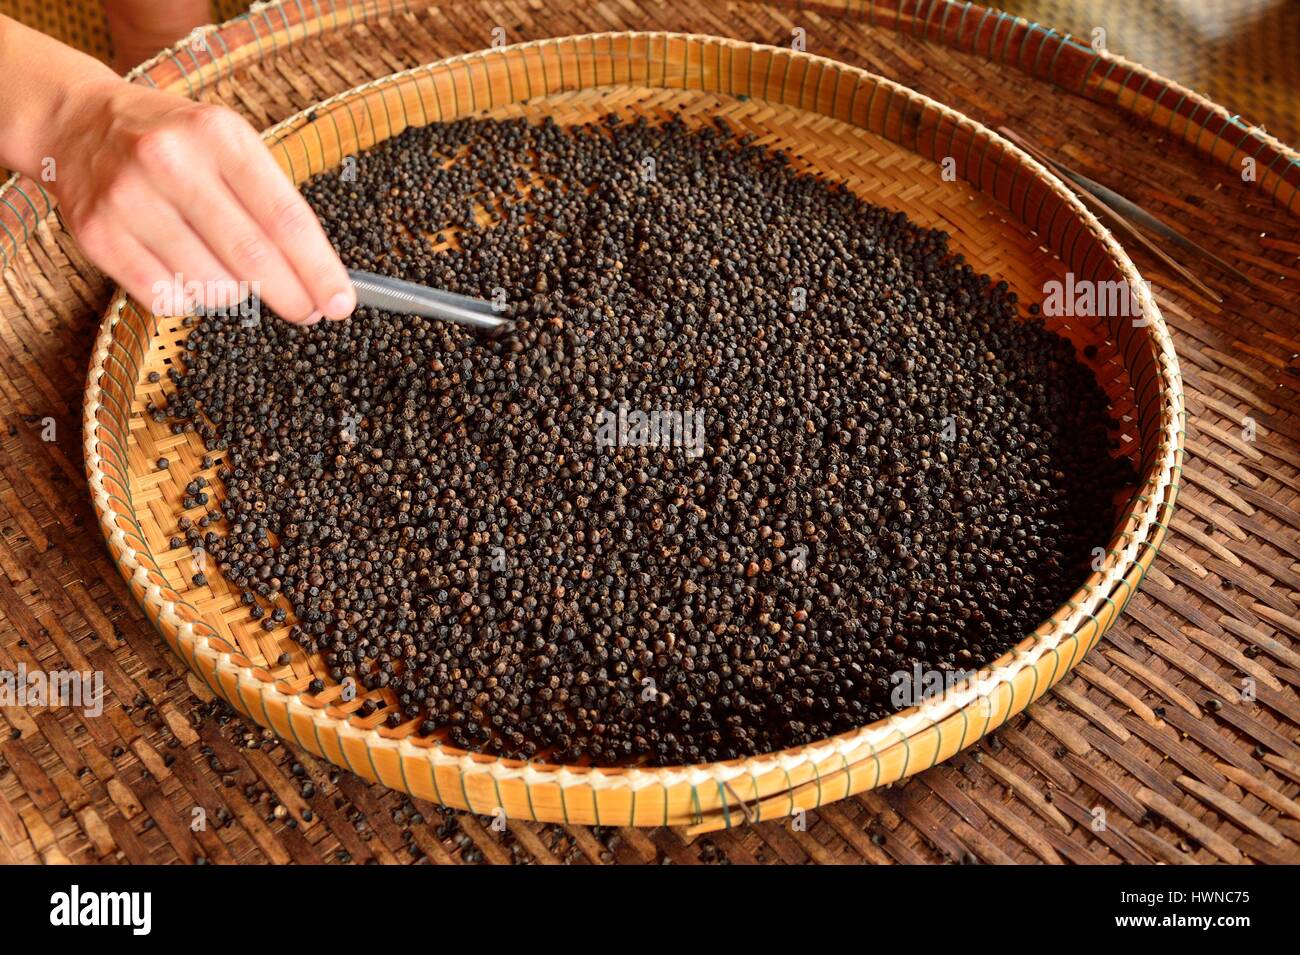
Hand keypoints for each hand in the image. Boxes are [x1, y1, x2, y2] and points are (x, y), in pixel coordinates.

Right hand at [48, 79, 354, 323]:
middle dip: (292, 296)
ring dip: (237, 296)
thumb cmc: (175, 141)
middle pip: (252, 257)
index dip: (319, 269)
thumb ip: (272, 200)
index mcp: (217, 135)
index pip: (285, 217)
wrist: (79, 122)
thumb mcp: (229, 143)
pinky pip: (166, 297)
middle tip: (309, 313)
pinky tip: (190, 274)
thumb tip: (319, 276)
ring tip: (233, 275)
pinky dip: (191, 299)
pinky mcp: (97, 235)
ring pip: (210, 285)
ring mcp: (129, 199)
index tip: (341, 302)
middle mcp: (170, 162)